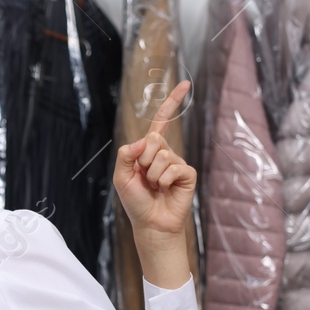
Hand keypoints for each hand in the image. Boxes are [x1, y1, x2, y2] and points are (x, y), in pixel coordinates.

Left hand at [113, 80, 196, 238]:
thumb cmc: (136, 202)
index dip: (172, 102)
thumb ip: (125, 155)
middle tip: (145, 178)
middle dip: (144, 160)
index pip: (161, 121)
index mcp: (149, 150)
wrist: (151, 224)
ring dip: (153, 175)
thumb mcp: (121, 177)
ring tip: (154, 187)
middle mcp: (165, 153)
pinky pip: (174, 168)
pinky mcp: (187, 174)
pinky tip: (166, 190)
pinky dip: (164, 180)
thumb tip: (143, 141)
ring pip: (162, 155)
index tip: (186, 85)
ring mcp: (177, 163)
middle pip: (154, 139)